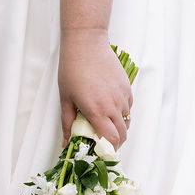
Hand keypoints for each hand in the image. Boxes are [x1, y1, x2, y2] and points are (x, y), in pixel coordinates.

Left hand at [58, 28, 133, 148]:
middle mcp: (113, 105)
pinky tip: (109, 107)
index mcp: (97, 111)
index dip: (109, 150)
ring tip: (104, 122)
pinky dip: (122, 112)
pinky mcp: (127, 87)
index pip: (112, 140)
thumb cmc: (72, 69)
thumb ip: (68, 123)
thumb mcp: (66, 98)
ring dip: (118, 126)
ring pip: (127, 120)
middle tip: (102, 142)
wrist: (86, 43)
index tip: (100, 152)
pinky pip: (128, 106)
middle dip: (115, 142)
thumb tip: (67, 144)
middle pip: (123, 134)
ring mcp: (122, 95)